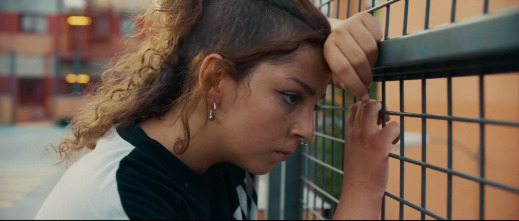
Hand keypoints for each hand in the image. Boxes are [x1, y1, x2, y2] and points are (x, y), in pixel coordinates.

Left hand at [324, 13, 381, 101]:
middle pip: (359, 61)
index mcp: (327, 48)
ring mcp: (351, 23)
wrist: (340, 30)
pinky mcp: (365, 17)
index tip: (364, 96)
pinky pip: (378, 37)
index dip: (355, 85)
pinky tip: (370, 49)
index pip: (343, 69)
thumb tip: (347, 86)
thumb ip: (339, 79)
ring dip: (373, 62)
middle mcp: (338, 34)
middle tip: (368, 84)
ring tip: (368, 66)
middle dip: (366, 77)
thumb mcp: (333, 68)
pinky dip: (378, 45)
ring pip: (371, 49)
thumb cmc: (338, 54)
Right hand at [333, 100, 399, 219]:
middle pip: (364, 103)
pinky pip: (393, 125)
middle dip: (377, 106)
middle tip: (383, 121)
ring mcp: (366, 136)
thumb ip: (358, 139)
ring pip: (375, 107)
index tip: (373, 119)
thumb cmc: (358, 176)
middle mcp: (355, 132)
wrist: (358, 192)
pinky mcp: (379, 145)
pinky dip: (397, 131)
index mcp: (348, 134)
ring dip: (386, 114)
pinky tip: (393, 143)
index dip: (365, 107)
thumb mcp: (353, 152)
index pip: (353, 108)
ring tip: (388, 129)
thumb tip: (374, 131)